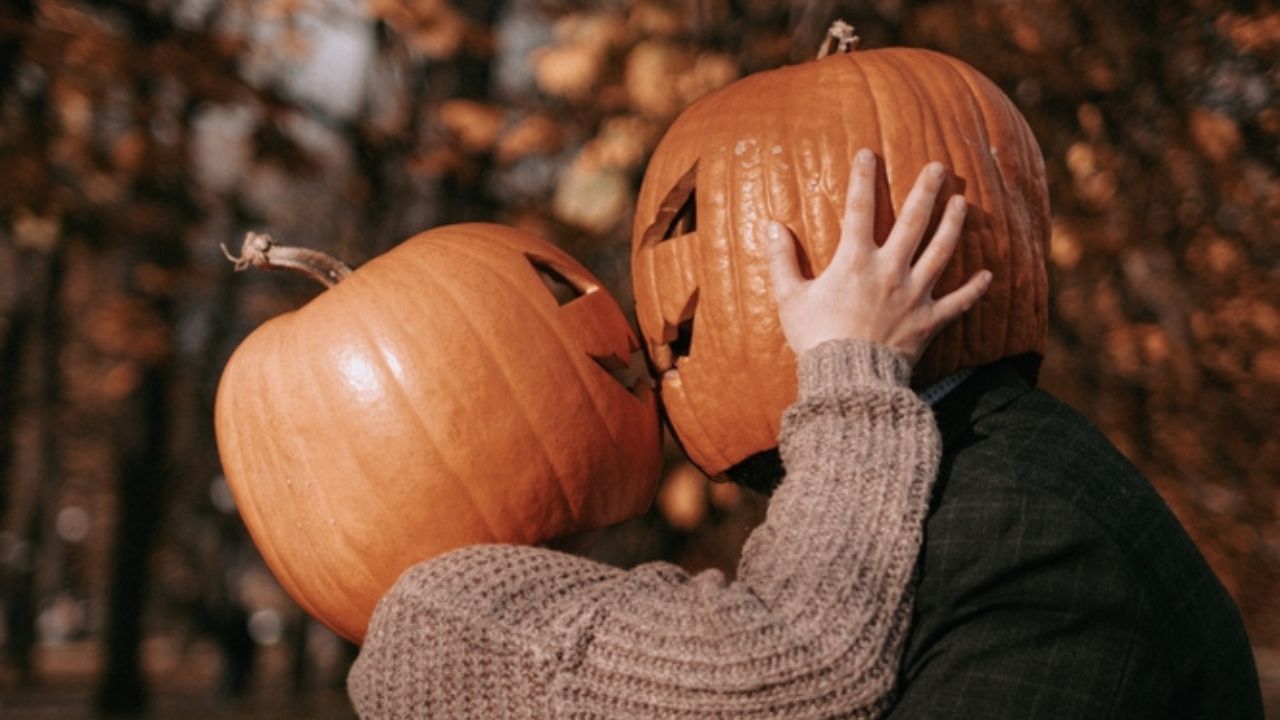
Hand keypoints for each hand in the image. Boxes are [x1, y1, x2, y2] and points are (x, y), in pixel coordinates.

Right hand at [766, 149, 991, 364]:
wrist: (848, 379)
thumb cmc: (815, 338)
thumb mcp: (789, 298)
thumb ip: (782, 260)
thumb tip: (771, 226)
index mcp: (855, 261)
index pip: (858, 209)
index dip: (862, 179)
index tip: (868, 153)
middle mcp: (890, 270)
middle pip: (913, 222)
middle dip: (926, 191)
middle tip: (938, 167)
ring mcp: (913, 295)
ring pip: (940, 252)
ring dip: (952, 225)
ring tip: (961, 202)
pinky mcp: (928, 321)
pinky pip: (957, 303)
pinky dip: (973, 290)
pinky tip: (987, 275)